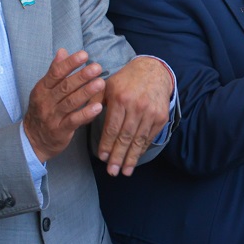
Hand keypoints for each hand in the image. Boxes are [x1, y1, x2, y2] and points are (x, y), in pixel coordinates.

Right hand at [22, 50, 104, 162]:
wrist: (33, 139)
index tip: (84, 54)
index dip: (69, 63)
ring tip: (100, 83)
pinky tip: (98, 107)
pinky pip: (74, 121)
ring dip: (86, 92)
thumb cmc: (44, 110)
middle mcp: (46, 102)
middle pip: (64, 87)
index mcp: (42, 89)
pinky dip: (86, 114)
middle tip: (97, 67)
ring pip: (70, 102)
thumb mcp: (44, 90)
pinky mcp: (60, 130)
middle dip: (81, 76)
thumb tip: (62, 51)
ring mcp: (52, 117)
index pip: (55, 73)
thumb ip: (54, 71)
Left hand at [97, 57, 173, 175]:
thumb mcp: (107, 85)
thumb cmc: (126, 79)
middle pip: (125, 137)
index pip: (112, 128)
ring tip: (125, 171)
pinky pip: (149, 137)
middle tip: (112, 172)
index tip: (101, 157)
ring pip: (139, 140)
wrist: (154, 71)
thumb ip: (94, 100)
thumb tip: (82, 116)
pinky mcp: (161, 117)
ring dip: (131, 158)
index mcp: (120, 99)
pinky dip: (142, 149)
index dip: (106, 144)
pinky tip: (135, 158)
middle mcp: (137, 107)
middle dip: (118, 156)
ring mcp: (151, 113)